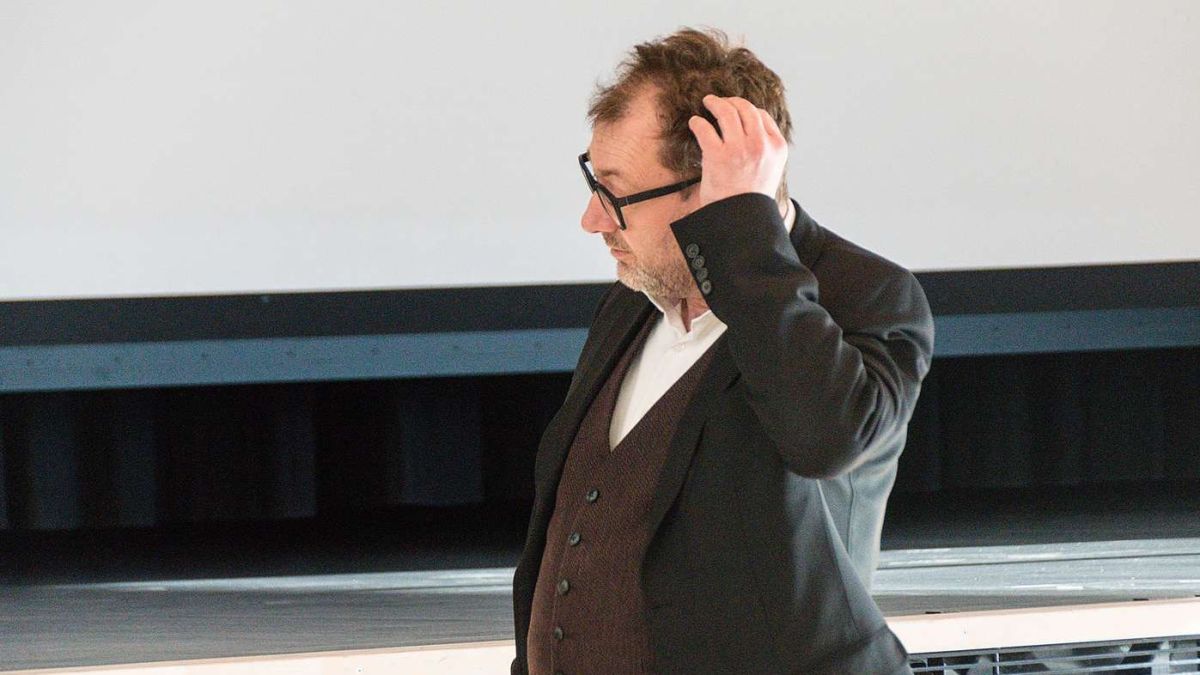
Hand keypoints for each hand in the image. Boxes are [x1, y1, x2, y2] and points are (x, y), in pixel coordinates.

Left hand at [687, 94, 787, 208]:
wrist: (741, 218)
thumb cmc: (751, 196)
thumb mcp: (771, 169)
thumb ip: (765, 148)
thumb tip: (751, 129)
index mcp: (777, 146)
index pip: (762, 115)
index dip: (746, 108)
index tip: (736, 109)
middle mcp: (760, 144)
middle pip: (745, 108)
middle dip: (731, 101)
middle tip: (718, 101)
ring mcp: (739, 148)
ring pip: (727, 111)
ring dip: (715, 103)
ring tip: (707, 102)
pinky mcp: (717, 155)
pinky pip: (705, 128)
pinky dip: (698, 122)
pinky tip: (695, 123)